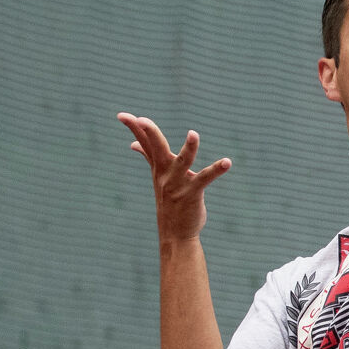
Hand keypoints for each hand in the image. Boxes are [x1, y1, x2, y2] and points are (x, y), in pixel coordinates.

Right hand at [117, 113, 231, 242]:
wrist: (175, 233)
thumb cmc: (169, 201)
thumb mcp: (158, 176)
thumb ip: (149, 157)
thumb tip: (134, 144)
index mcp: (158, 167)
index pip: (145, 143)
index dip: (134, 128)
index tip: (122, 114)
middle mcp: (165, 173)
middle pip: (156, 148)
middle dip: (149, 133)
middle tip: (142, 120)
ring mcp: (177, 184)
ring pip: (183, 161)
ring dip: (189, 148)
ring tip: (193, 134)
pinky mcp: (192, 193)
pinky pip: (205, 178)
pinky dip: (216, 169)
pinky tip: (227, 162)